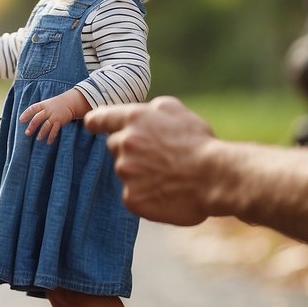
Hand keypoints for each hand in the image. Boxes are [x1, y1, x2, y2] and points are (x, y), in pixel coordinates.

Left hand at [19, 89, 87, 144]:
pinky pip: (55, 129)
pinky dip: (52, 136)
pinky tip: (48, 142)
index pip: (33, 108)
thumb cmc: (55, 105)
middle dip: (32, 126)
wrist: (70, 102)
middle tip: (27, 133)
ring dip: (42, 132)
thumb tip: (27, 120)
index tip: (21, 120)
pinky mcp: (60, 121)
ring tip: (38, 139)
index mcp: (43, 105)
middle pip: (38, 117)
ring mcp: (54, 115)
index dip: (26, 114)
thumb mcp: (46, 104)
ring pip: (47, 124)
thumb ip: (39, 111)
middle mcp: (48, 110)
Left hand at [84, 96, 214, 224]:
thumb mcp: (178, 111)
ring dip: (139, 172)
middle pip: (114, 146)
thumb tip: (141, 113)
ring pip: (125, 171)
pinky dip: (145, 194)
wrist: (215, 177)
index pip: (99, 118)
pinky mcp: (131, 197)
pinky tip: (165, 192)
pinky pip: (132, 194)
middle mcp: (125, 143)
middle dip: (130, 149)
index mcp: (134, 119)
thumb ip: (152, 109)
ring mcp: (126, 172)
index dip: (96, 122)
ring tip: (167, 174)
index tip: (93, 125)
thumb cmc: (200, 143)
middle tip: (158, 156)